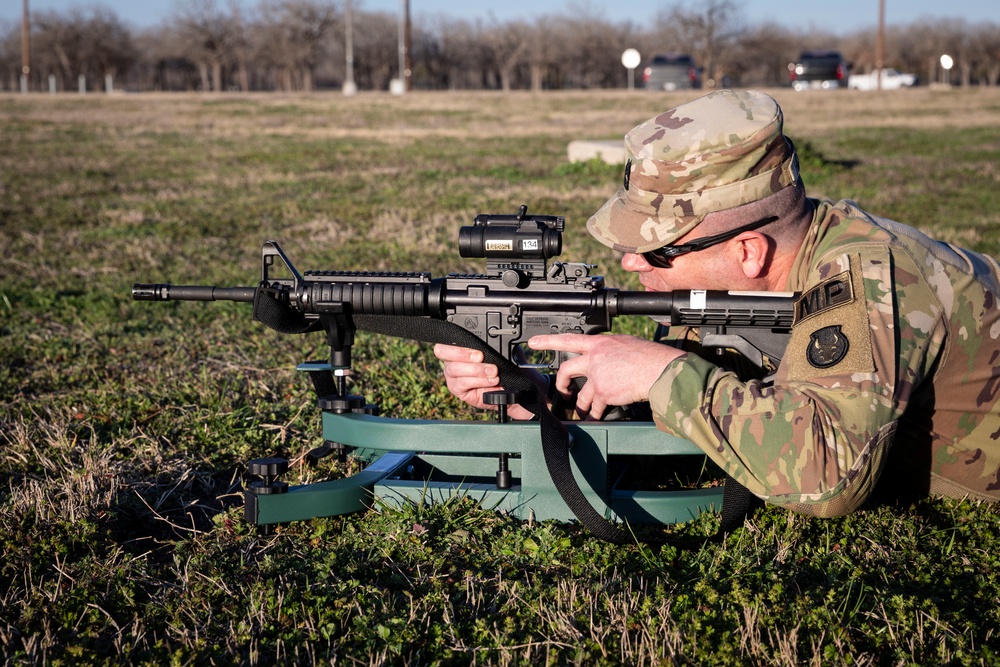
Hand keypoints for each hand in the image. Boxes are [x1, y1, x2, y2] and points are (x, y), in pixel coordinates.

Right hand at [433, 343, 539, 419]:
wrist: (513, 387)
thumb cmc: (505, 367)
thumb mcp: (502, 350)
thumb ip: (496, 341)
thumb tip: (499, 334)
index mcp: (458, 346)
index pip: (447, 339)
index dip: (456, 341)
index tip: (476, 347)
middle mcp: (451, 360)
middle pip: (443, 352)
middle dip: (462, 353)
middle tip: (481, 356)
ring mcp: (452, 375)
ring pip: (454, 368)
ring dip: (476, 370)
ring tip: (493, 372)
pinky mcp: (457, 389)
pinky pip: (462, 383)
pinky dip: (478, 381)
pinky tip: (491, 381)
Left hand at [528, 333, 681, 419]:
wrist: (658, 370)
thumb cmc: (649, 357)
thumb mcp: (625, 344)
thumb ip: (609, 351)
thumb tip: (607, 357)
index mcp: (599, 344)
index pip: (568, 339)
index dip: (548, 341)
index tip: (533, 343)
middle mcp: (594, 359)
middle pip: (565, 370)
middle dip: (561, 384)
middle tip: (563, 390)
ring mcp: (597, 377)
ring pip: (580, 395)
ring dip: (581, 406)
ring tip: (584, 412)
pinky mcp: (603, 393)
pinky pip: (594, 408)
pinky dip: (594, 415)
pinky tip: (595, 419)